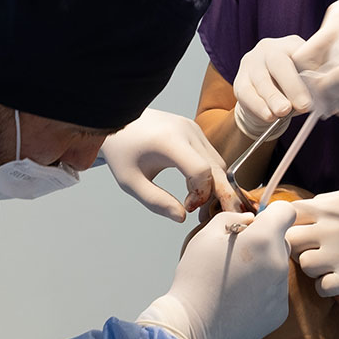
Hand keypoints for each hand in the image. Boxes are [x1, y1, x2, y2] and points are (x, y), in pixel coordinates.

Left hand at [100, 109, 242, 220]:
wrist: (118, 120)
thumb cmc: (122, 151)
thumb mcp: (131, 182)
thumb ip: (155, 201)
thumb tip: (182, 217)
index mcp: (169, 141)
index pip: (201, 171)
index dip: (201, 194)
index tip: (187, 207)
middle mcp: (187, 131)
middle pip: (216, 168)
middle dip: (220, 195)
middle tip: (216, 217)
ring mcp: (193, 128)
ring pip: (217, 163)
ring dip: (214, 186)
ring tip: (197, 206)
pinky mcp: (194, 130)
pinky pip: (211, 156)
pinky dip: (209, 175)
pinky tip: (194, 191)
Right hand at [137, 203, 296, 338]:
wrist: (192, 325)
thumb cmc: (195, 277)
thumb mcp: (206, 236)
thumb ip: (232, 217)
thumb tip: (250, 219)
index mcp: (263, 239)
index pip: (286, 212)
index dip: (271, 213)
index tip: (257, 224)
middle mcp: (279, 263)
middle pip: (283, 241)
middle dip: (265, 242)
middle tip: (238, 255)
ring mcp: (281, 291)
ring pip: (278, 268)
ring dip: (264, 268)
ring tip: (235, 281)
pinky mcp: (279, 313)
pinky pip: (276, 292)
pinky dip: (263, 292)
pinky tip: (240, 299)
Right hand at [231, 35, 312, 129]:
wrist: (266, 98)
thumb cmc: (293, 87)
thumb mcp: (306, 80)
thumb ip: (315, 84)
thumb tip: (330, 98)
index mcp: (290, 44)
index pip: (300, 52)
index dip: (311, 70)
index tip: (321, 89)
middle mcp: (268, 49)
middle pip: (278, 62)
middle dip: (292, 85)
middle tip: (304, 105)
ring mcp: (251, 63)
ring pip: (261, 79)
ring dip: (273, 97)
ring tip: (283, 112)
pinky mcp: (240, 80)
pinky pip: (247, 93)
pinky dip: (258, 106)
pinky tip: (268, 116)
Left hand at [289, 187, 338, 295]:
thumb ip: (330, 202)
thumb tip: (306, 209)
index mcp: (332, 206)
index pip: (290, 212)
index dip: (292, 221)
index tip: (303, 228)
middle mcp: (330, 230)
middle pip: (290, 240)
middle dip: (297, 245)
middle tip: (314, 248)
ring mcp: (338, 255)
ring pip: (304, 265)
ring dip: (313, 266)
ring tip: (330, 264)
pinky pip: (320, 288)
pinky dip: (327, 286)